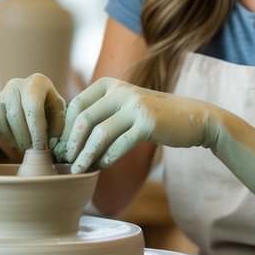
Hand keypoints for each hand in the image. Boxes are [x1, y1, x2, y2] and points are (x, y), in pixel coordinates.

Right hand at [0, 73, 65, 150]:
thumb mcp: (59, 113)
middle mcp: (17, 84)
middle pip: (16, 115)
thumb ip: (57, 126)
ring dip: (16, 139)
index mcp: (37, 82)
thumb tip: (49, 142)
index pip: (34, 107)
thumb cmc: (50, 107)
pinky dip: (6, 137)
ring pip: (4, 120)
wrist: (36, 98)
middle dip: (25, 138)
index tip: (41, 148)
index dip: (36, 130)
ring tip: (27, 147)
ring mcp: (3, 93)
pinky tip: (16, 142)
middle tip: (34, 150)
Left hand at [56, 77, 215, 171]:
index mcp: (110, 84)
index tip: (60, 147)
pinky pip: (120, 144)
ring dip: (86, 155)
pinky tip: (101, 167)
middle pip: (84, 119)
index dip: (65, 128)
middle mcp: (121, 91)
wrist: (193, 117)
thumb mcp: (125, 106)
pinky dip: (107, 158)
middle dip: (72, 144)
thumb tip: (68, 136)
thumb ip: (101, 113)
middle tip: (65, 162)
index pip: (77, 105)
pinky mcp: (148, 123)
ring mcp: (135, 105)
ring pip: (100, 133)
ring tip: (78, 170)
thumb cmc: (153, 116)